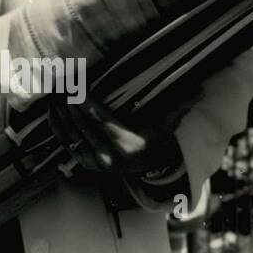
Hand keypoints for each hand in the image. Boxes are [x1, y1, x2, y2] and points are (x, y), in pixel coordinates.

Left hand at [48, 95, 183, 177]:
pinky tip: (52, 114)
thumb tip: (201, 89)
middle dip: (68, 106)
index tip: (74, 88)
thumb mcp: (168, 124)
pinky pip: (68, 145)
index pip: (102, 121)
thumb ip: (180, 106)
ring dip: (59, 116)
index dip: (86, 104)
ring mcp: (96, 163)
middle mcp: (110, 157)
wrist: (150, 167)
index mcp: (127, 145)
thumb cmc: (158, 139)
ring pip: (72, 136)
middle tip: (58, 85)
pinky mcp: (87, 164)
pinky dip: (58, 129)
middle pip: (83, 128)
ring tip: (51, 96)